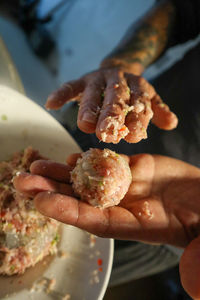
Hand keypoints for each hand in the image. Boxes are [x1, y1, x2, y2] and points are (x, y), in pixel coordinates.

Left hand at [13, 153, 199, 298]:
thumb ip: (196, 259)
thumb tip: (195, 286)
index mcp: (135, 226)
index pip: (96, 221)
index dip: (69, 212)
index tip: (42, 202)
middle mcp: (124, 206)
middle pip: (82, 199)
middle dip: (52, 190)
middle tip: (24, 180)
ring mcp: (127, 186)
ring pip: (89, 179)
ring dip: (61, 173)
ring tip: (36, 165)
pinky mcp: (135, 168)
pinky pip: (108, 163)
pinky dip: (89, 159)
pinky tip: (70, 157)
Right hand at [46, 67, 177, 142]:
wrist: (119, 69)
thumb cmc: (133, 92)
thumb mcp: (148, 99)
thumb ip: (157, 111)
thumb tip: (172, 123)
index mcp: (137, 85)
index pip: (138, 103)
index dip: (136, 119)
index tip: (134, 136)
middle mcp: (117, 80)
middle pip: (115, 99)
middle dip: (110, 116)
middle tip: (106, 134)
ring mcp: (98, 79)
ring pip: (92, 94)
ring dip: (87, 109)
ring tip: (84, 125)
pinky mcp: (82, 80)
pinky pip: (70, 86)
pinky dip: (61, 94)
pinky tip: (52, 103)